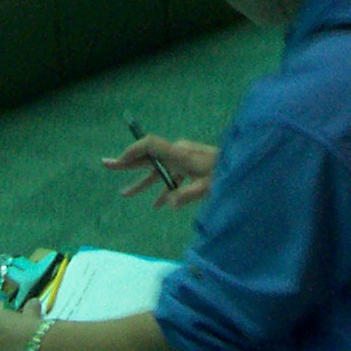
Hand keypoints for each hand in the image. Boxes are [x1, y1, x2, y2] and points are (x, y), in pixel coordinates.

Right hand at [103, 136, 217, 209]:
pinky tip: (157, 205)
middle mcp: (179, 153)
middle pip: (148, 157)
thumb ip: (187, 194)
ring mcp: (184, 160)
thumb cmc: (227, 173)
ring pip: (158, 170)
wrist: (245, 166)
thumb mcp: (208, 186)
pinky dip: (163, 189)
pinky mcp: (191, 167)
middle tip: (105, 164)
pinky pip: (171, 177)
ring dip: (142, 183)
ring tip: (124, 195)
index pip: (151, 145)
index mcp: (180, 153)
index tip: (118, 161)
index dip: (133, 151)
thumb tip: (168, 204)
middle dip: (127, 163)